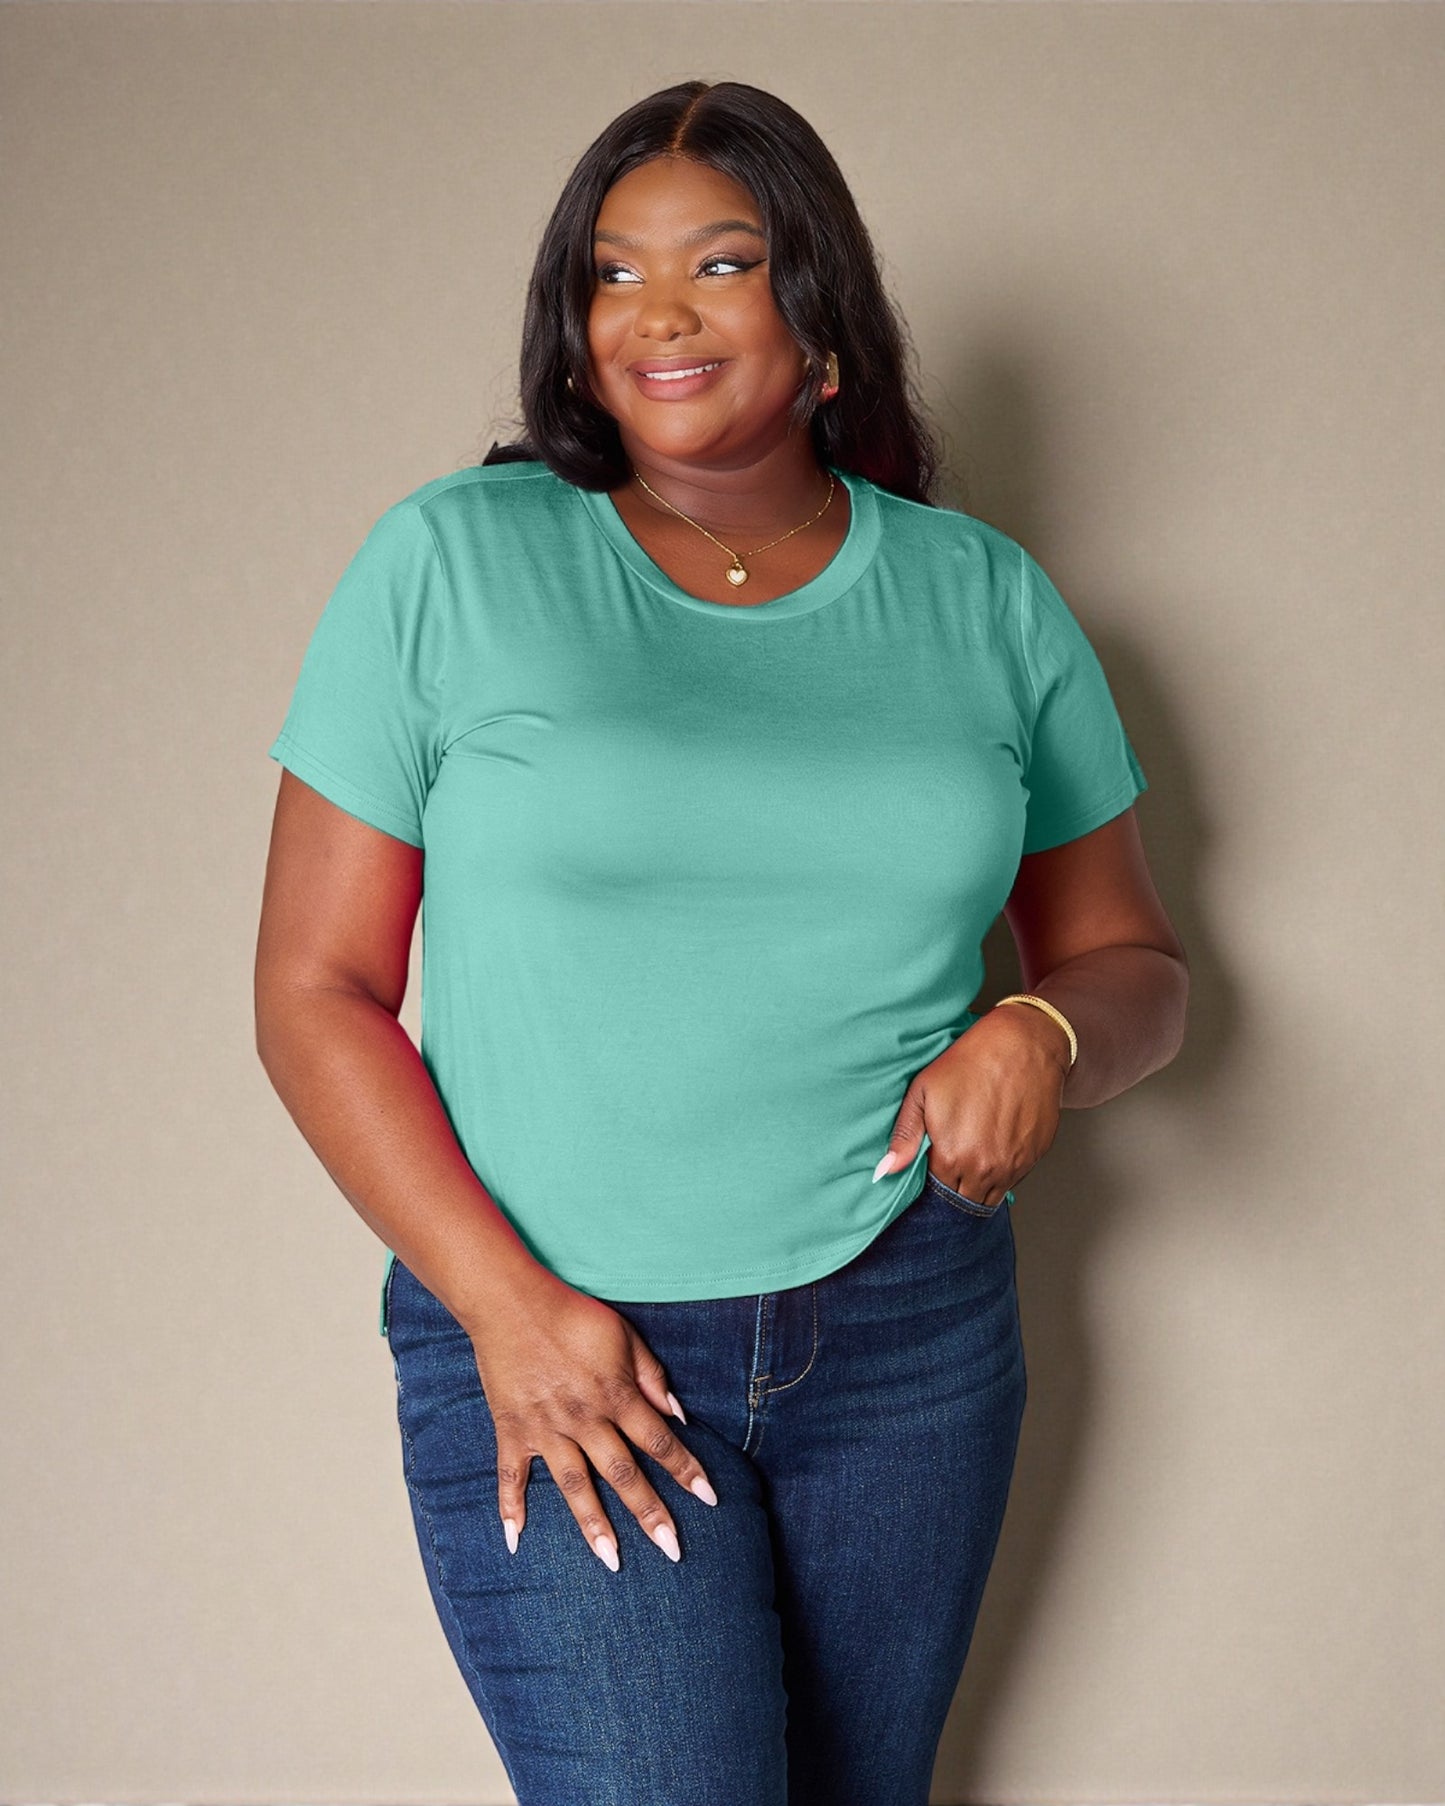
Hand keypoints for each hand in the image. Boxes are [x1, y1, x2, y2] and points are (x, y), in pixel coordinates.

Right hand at [467, 1268, 717, 1570]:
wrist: (512, 1302)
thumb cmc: (573, 1315)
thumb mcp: (625, 1335)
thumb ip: (651, 1376)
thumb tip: (678, 1414)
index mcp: (616, 1395)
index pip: (660, 1441)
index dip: (686, 1469)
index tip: (710, 1499)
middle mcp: (584, 1419)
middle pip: (623, 1473)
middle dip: (650, 1513)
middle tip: (672, 1551)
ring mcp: (546, 1428)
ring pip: (575, 1486)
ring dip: (594, 1525)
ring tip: (612, 1561)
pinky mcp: (512, 1429)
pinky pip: (511, 1475)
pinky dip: (510, 1508)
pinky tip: (515, 1541)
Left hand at [875, 1004, 1070, 1205]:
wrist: (1023, 1044)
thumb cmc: (971, 1062)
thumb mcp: (923, 1091)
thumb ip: (904, 1136)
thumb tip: (884, 1171)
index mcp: (952, 1157)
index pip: (936, 1192)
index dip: (931, 1182)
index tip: (932, 1167)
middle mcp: (985, 1169)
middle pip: (964, 1200)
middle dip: (954, 1189)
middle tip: (951, 1162)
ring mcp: (1014, 1166)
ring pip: (991, 1196)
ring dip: (979, 1185)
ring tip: (973, 1154)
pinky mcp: (1036, 1157)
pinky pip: (1014, 1180)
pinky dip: (1003, 1172)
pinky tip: (995, 1146)